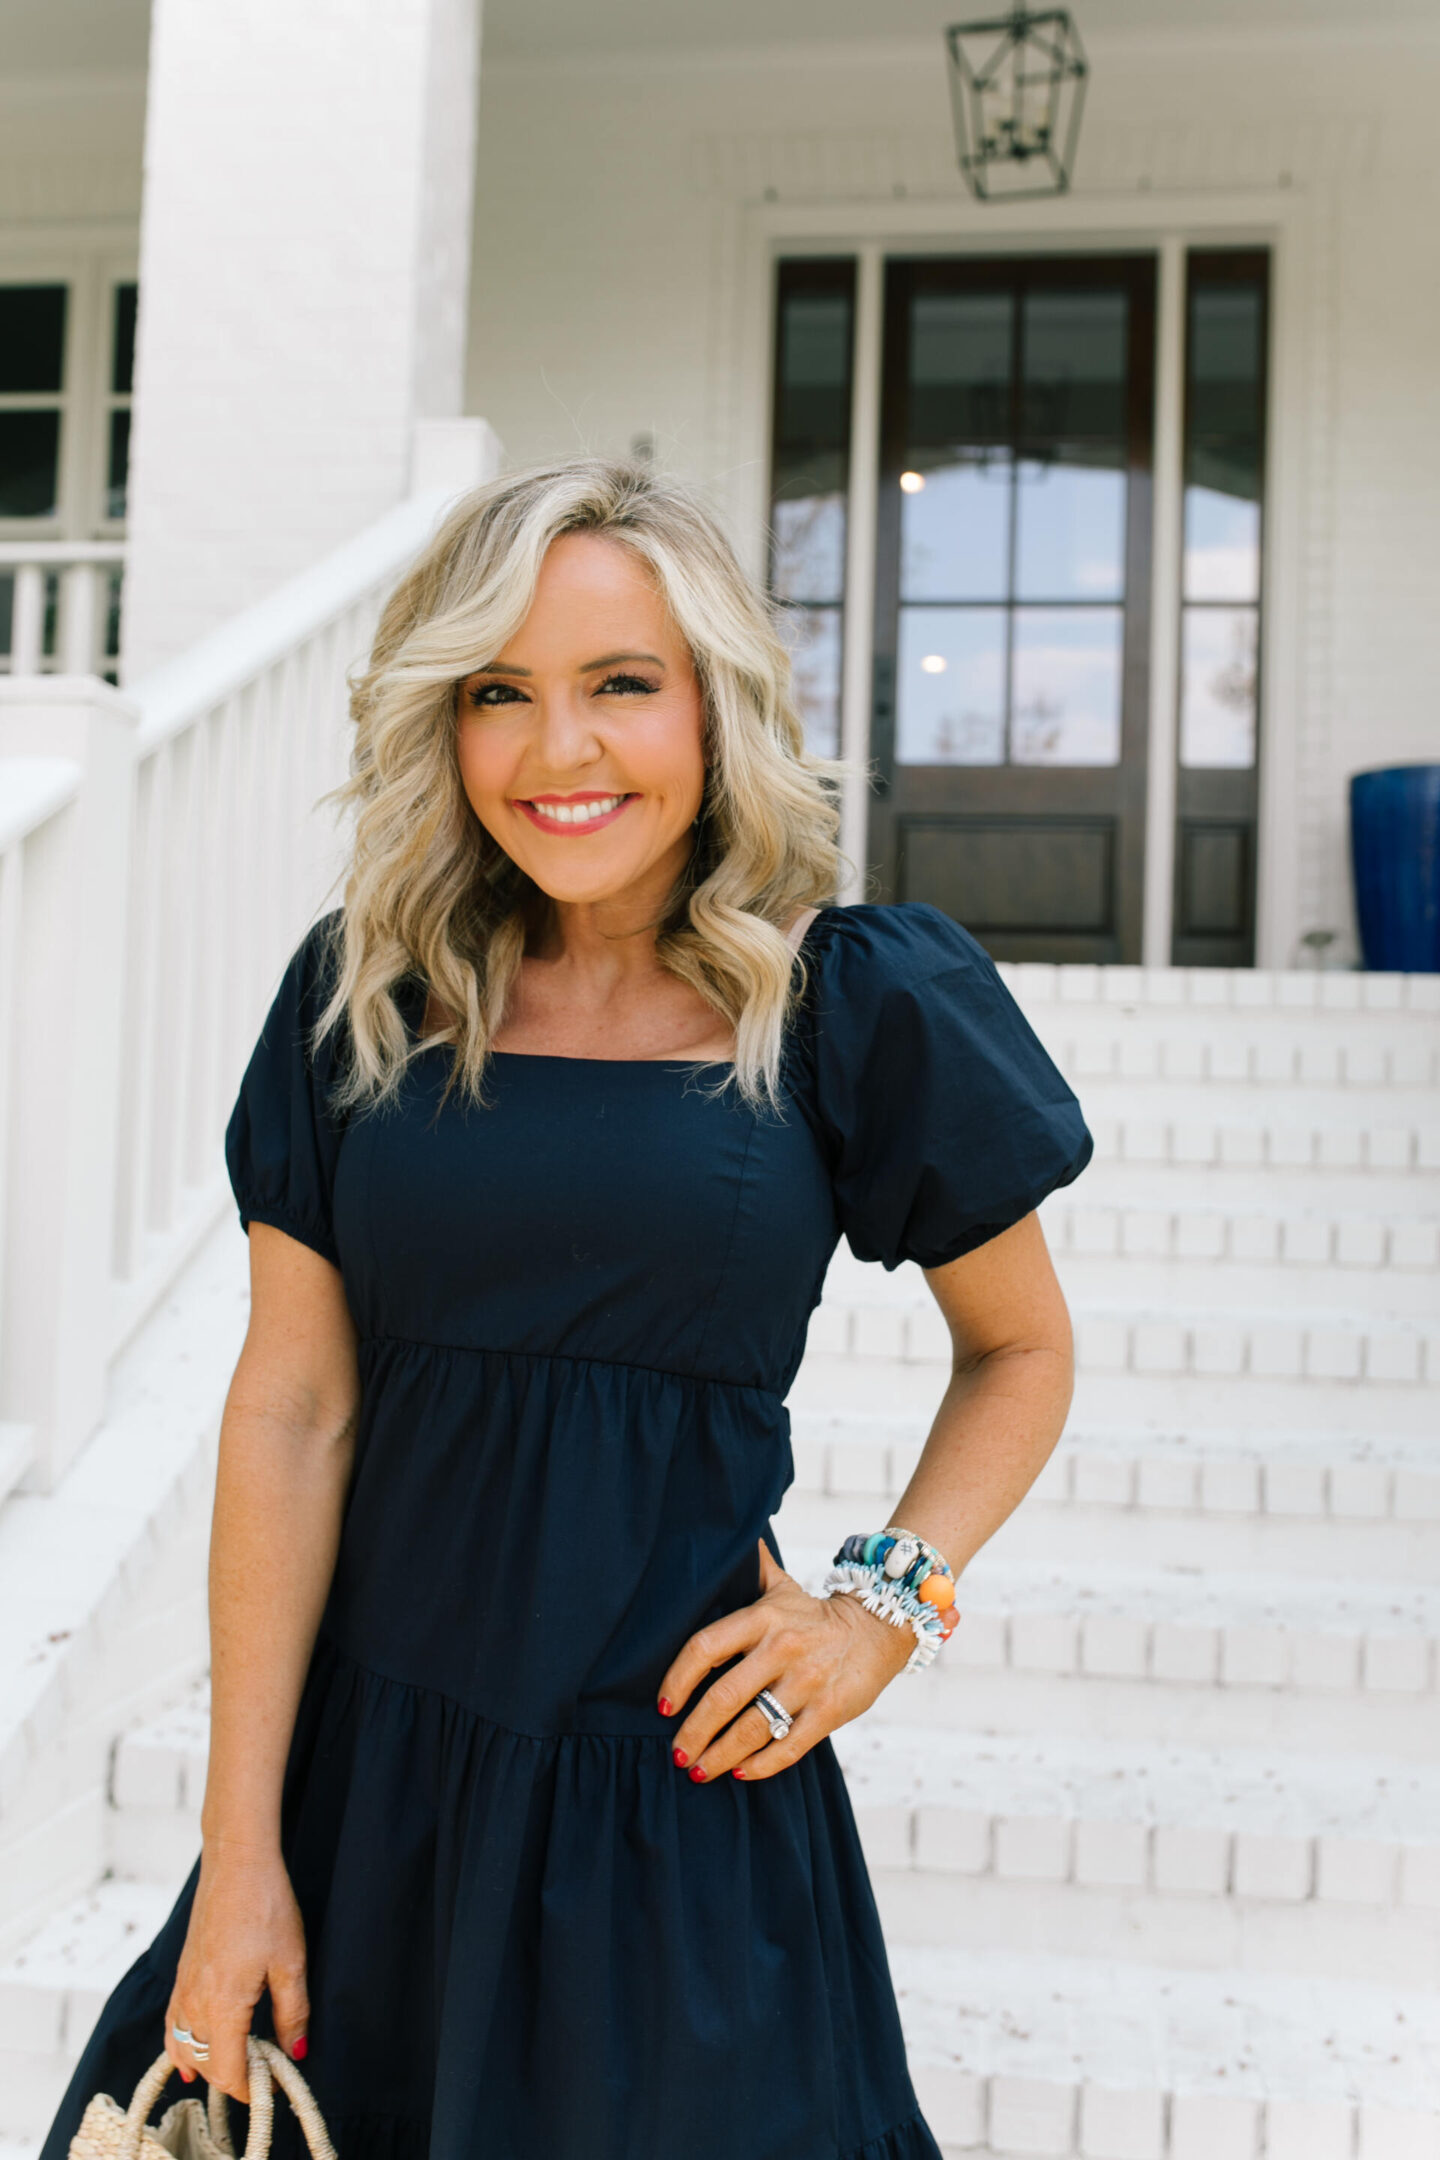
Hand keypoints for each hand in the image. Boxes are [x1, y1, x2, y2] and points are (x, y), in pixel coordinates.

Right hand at [164, 1843, 308, 2100]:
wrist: (236, 1862)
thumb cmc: (266, 1906)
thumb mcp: (291, 1962)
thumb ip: (293, 2012)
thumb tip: (295, 2051)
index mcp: (222, 2006)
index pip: (226, 2071)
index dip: (249, 2088)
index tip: (271, 2085)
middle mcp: (194, 2003)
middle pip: (205, 2063)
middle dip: (233, 2076)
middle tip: (264, 2070)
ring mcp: (182, 1988)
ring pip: (185, 2047)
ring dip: (208, 2063)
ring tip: (237, 2063)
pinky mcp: (181, 1974)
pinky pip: (173, 2025)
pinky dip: (181, 2045)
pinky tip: (191, 2053)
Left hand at [659, 1541, 912, 1782]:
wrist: (880, 1627)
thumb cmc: (815, 1615)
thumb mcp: (780, 1586)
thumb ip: (747, 1571)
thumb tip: (718, 1540)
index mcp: (763, 1617)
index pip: (706, 1647)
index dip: (677, 1680)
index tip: (663, 1706)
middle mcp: (783, 1648)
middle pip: (724, 1697)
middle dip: (694, 1732)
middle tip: (677, 1754)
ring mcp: (808, 1681)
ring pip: (753, 1728)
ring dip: (721, 1756)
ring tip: (699, 1771)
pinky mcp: (831, 1710)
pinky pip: (789, 1746)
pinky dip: (762, 1765)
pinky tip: (741, 1773)